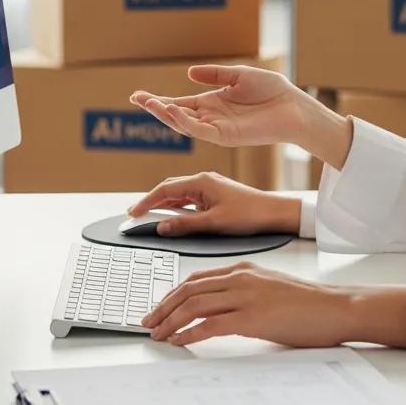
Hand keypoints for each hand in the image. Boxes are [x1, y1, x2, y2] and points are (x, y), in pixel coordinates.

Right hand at [127, 172, 300, 235]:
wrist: (273, 212)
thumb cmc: (249, 214)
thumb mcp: (214, 223)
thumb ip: (185, 225)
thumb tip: (162, 226)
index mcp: (201, 181)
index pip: (165, 189)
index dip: (146, 201)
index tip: (133, 212)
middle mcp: (204, 180)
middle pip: (170, 188)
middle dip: (152, 200)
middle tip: (136, 214)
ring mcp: (210, 186)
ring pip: (180, 193)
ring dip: (164, 204)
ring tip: (149, 216)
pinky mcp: (215, 194)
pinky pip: (190, 198)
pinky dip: (177, 206)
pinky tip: (173, 216)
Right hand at [130, 64, 313, 147]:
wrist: (293, 106)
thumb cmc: (272, 90)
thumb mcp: (239, 75)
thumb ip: (214, 75)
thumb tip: (189, 72)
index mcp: (213, 103)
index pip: (180, 103)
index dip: (159, 100)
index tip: (138, 95)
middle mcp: (211, 117)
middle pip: (176, 115)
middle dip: (155, 108)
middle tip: (136, 98)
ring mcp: (217, 128)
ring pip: (184, 124)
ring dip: (166, 114)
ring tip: (150, 103)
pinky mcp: (226, 136)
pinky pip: (200, 131)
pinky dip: (185, 121)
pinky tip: (174, 110)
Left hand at [141, 260, 405, 348]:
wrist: (334, 308)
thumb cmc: (307, 303)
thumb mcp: (269, 288)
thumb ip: (244, 291)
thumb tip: (220, 308)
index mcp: (244, 268)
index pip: (197, 277)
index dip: (173, 292)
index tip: (159, 306)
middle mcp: (241, 277)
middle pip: (190, 289)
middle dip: (164, 306)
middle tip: (148, 321)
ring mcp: (246, 296)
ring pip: (195, 304)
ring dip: (170, 320)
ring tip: (158, 334)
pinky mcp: (252, 317)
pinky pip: (210, 325)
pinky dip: (189, 334)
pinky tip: (179, 342)